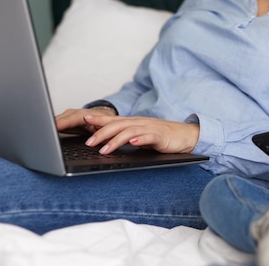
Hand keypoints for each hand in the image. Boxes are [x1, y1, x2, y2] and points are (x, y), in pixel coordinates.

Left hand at [56, 109, 199, 154]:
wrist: (185, 135)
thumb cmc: (161, 136)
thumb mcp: (140, 136)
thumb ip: (124, 137)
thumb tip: (104, 141)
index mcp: (133, 122)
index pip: (112, 119)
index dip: (98, 119)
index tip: (82, 119)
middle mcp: (139, 123)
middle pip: (117, 125)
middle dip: (101, 132)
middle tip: (88, 142)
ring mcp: (149, 128)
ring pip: (129, 131)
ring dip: (115, 140)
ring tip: (104, 150)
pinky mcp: (160, 136)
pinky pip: (147, 137)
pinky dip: (138, 140)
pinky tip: (132, 144)